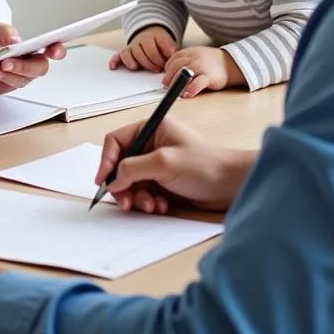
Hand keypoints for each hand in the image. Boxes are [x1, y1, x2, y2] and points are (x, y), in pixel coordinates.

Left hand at [0, 19, 64, 94]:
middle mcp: (26, 61)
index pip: (50, 48)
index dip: (58, 50)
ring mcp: (15, 75)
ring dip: (8, 75)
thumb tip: (17, 40)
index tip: (54, 50)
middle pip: (39, 69)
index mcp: (28, 45)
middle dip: (25, 67)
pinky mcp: (3, 85)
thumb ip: (4, 30)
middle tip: (8, 63)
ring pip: (22, 80)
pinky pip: (6, 87)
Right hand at [96, 116, 255, 214]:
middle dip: (123, 185)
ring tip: (151, 205)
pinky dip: (148, 202)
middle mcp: (152, 144)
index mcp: (152, 128)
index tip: (103, 181)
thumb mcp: (164, 163)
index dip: (107, 161)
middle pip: (121, 165)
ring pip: (131, 182)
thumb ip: (133, 169)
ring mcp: (157, 164)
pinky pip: (144, 193)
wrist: (231, 186)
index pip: (117, 141)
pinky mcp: (163, 182)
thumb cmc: (204, 165)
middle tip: (127, 202)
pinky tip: (161, 206)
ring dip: (137, 197)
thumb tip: (113, 179)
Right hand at [109, 25, 178, 72]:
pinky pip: (118, 55)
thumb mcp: (170, 44)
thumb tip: (173, 59)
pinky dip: (115, 61)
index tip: (164, 65)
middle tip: (156, 69)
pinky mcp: (126, 52)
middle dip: (149, 63)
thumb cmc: (161, 43)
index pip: (153, 48)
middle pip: (140, 52)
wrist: (152, 33)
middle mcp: (140, 41)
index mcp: (153, 37)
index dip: (158, 59)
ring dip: (133, 62)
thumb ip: (172, 51)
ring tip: (137, 67)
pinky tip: (114, 66)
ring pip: (129, 53)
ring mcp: (132, 46)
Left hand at [161, 46, 245, 97]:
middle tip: (166, 86)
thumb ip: (186, 61)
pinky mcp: (209, 77)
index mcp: (190, 52)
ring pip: (184, 73)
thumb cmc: (212, 62)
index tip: (166, 76)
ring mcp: (201, 67)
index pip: (174, 59)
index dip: (168, 69)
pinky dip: (190, 90)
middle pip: (176, 66)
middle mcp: (194, 58)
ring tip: (174, 91)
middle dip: (169, 77)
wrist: (231, 64)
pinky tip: (186, 94)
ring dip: (176, 83)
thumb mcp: (197, 56)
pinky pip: (197, 84)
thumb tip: (172, 74)